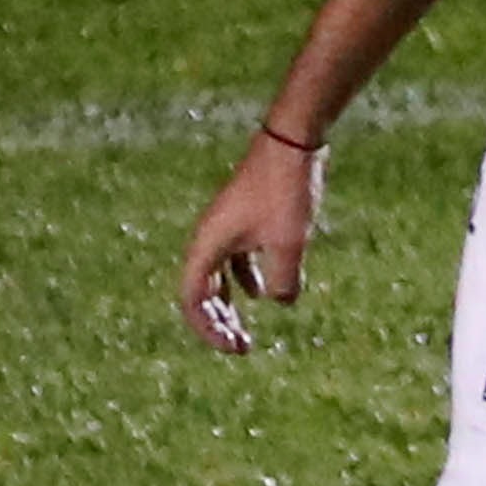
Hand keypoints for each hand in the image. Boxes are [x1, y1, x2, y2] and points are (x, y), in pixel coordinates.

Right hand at [173, 128, 326, 353]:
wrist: (293, 139)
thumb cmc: (286, 190)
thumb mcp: (289, 243)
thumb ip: (283, 282)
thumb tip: (281, 301)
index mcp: (209, 244)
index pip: (192, 299)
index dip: (207, 329)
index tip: (234, 346)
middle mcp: (210, 236)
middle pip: (201, 291)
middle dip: (217, 322)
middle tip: (241, 347)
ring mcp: (227, 225)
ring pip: (216, 276)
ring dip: (228, 304)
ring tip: (243, 330)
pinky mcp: (245, 216)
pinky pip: (234, 259)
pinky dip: (244, 279)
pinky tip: (262, 295)